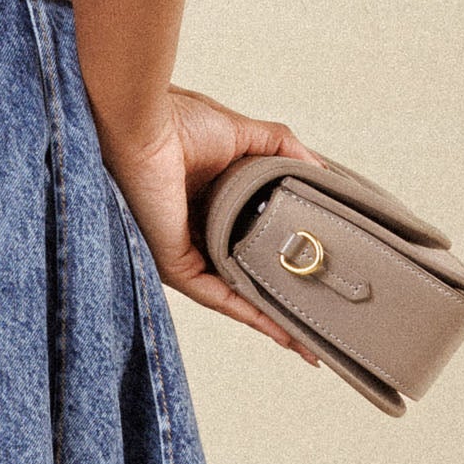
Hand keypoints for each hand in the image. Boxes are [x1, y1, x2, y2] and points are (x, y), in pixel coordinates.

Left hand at [104, 86, 322, 360]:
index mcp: (208, 203)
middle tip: (323, 322)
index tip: (321, 273)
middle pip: (246, 276)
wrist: (140, 124)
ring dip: (274, 321)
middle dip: (283, 301)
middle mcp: (196, 234)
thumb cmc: (175, 121)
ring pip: (237, 295)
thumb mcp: (245, 134)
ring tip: (311, 343)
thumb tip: (323, 172)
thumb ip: (284, 150)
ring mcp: (185, 253)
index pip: (251, 241)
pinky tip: (284, 333)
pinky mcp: (174, 266)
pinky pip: (219, 298)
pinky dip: (254, 316)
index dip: (285, 258)